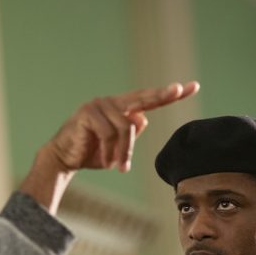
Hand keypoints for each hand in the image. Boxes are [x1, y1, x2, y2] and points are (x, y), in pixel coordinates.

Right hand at [20, 81, 199, 212]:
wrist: (63, 159)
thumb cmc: (92, 154)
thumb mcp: (117, 147)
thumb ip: (131, 134)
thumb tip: (143, 119)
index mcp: (121, 108)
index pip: (149, 99)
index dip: (169, 94)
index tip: (191, 87)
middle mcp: (111, 102)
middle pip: (143, 99)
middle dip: (162, 95)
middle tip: (178, 90)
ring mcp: (99, 104)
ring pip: (126, 127)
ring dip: (125, 152)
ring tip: (120, 167)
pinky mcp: (88, 113)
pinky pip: (110, 133)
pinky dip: (111, 152)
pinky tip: (108, 162)